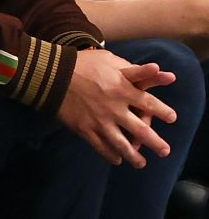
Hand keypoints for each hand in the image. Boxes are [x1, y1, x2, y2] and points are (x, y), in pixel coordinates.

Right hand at [56, 49, 176, 167]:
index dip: (163, 112)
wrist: (51, 75)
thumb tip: (158, 69)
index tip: (171, 118)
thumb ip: (134, 69)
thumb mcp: (110, 60)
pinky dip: (111, 155)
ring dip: (134, 156)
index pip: (150, 104)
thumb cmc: (82, 64)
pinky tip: (117, 160)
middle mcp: (115, 109)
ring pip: (122, 145)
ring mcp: (100, 121)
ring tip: (141, 163)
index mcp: (123, 89)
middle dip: (156, 143)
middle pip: (141, 131)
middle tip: (164, 151)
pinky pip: (101, 147)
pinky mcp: (85, 129)